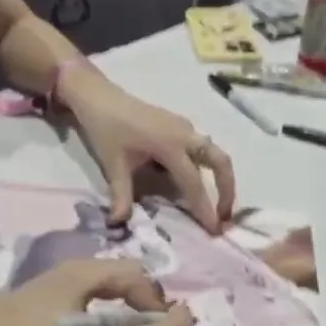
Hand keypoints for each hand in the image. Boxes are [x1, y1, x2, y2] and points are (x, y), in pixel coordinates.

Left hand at [63, 77, 234, 233]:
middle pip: (220, 161)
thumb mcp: (113, 164)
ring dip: (219, 177)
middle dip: (227, 189)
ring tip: (214, 203)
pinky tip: (188, 183)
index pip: (193, 182)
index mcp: (171, 144)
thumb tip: (118, 224)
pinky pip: (199, 148)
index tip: (214, 230)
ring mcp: (184, 127)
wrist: (98, 96)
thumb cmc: (106, 128)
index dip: (205, 208)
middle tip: (225, 215)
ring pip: (213, 153)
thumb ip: (121, 195)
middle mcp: (185, 135)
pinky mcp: (178, 125)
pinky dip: (204, 167)